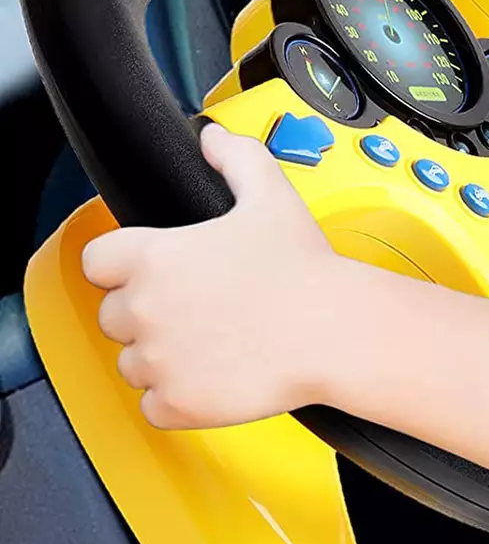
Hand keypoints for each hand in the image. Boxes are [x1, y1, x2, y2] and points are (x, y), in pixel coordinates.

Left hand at [81, 124, 344, 428]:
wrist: (336, 332)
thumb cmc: (305, 270)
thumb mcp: (271, 195)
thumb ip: (235, 157)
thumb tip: (213, 137)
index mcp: (152, 257)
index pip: (97, 262)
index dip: (125, 266)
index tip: (157, 272)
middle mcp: (144, 310)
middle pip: (114, 315)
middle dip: (150, 313)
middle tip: (200, 310)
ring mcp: (158, 361)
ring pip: (133, 363)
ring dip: (161, 357)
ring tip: (213, 344)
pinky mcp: (177, 403)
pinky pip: (154, 406)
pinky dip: (177, 398)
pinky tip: (213, 377)